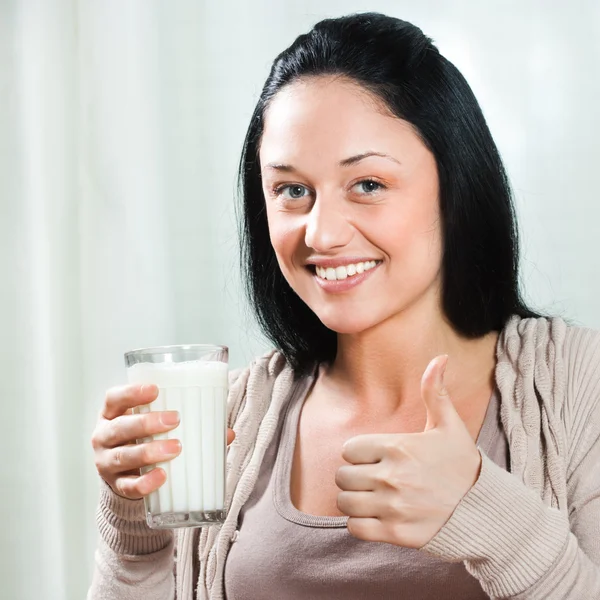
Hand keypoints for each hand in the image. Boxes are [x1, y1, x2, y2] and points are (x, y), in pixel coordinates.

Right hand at [91, 384, 235, 499]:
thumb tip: (228, 433)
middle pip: (120, 427)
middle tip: (174, 419)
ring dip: (149, 451)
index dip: (131, 393)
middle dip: (146, 422)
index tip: (155, 389)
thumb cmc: (144, 438)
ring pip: (123, 455)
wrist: (125, 473)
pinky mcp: (116, 485)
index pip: (114, 398)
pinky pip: (128, 485)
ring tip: (176, 448)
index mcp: (113, 414)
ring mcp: (106, 462)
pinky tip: (162, 476)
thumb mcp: (155, 426)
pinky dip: (145, 482)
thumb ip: (189, 423)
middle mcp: (104, 436)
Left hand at [335, 355, 481, 548]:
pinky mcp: (395, 533)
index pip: (348, 449)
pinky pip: (355, 527)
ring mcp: (392, 506)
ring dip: (354, 500)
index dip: (358, 454)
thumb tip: (440, 358)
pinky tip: (375, 516)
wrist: (485, 510)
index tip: (373, 458)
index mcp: (398, 447)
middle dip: (353, 476)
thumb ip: (435, 392)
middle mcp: (391, 476)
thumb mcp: (450, 426)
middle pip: (342, 476)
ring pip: (344, 502)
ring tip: (370, 497)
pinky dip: (360, 523)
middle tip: (372, 479)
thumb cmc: (462, 465)